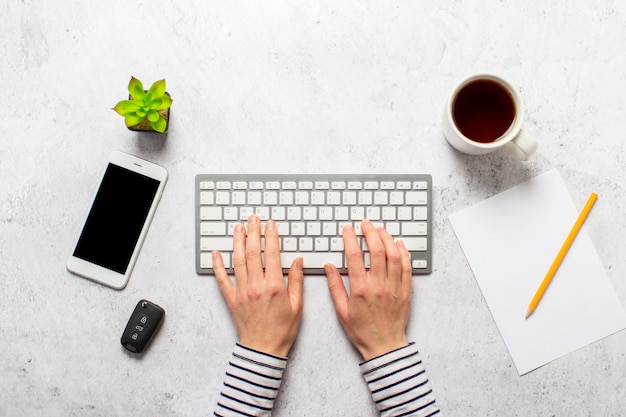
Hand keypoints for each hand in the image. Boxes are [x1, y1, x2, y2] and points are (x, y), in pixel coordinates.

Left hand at [213, 215, 303, 356]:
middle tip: (253, 218)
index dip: (271, 236)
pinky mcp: (232, 300)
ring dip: (237, 242)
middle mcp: (257, 286)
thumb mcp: (298, 306)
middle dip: (253, 232)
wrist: (264, 350)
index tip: (271, 224)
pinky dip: (218, 265)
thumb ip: (297, 281)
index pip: (272, 254)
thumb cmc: (283, 330)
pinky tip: (216, 253)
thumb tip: (298, 261)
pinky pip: (222, 280)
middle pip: (253, 253)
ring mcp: (242, 292)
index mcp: (275, 287)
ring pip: (238, 261)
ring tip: (238, 227)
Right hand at [324, 220, 411, 360]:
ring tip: (380, 230)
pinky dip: (403, 253)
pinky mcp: (405, 291)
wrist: (384, 346)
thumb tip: (329, 266)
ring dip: (387, 238)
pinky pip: (407, 267)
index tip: (348, 230)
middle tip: (365, 224)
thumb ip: (335, 286)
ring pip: (393, 255)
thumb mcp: (341, 311)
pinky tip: (398, 245)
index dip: (350, 238)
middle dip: (370, 232)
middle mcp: (378, 285)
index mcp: (360, 290)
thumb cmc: (362, 331)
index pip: (354, 256)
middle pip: (376, 250)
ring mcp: (394, 287)